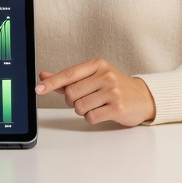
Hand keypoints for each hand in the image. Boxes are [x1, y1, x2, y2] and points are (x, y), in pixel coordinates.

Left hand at [35, 59, 155, 126]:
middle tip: (84, 98)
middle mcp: (105, 76)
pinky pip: (90, 117)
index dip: (51, 82)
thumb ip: (68, 78)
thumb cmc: (114, 86)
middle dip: (72, 100)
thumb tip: (43, 76)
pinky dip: (91, 117)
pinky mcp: (117, 108)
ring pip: (79, 106)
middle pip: (71, 93)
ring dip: (82, 110)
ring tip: (95, 104)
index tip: (38, 89)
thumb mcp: (93, 76)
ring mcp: (112, 91)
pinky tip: (102, 112)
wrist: (143, 97)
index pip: (68, 74)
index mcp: (97, 65)